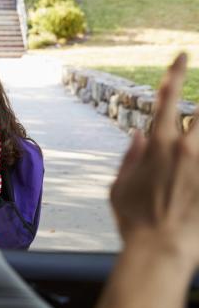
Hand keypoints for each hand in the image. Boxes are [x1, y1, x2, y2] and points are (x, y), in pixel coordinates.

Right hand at [110, 53, 198, 264]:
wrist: (160, 251)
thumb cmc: (133, 220)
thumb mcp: (118, 187)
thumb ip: (129, 158)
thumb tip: (137, 135)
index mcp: (158, 145)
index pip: (167, 97)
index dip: (174, 72)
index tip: (182, 55)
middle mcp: (186, 149)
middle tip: (189, 132)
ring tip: (184, 161)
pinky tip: (190, 178)